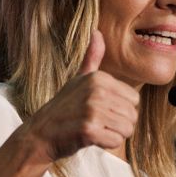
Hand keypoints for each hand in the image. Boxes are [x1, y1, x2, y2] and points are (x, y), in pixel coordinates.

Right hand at [22, 30, 139, 161]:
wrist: (40, 133)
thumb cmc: (64, 107)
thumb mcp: (78, 79)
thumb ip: (92, 58)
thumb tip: (97, 32)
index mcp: (99, 78)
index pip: (134, 100)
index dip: (121, 110)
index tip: (102, 110)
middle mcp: (97, 91)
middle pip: (132, 116)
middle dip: (119, 124)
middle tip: (98, 123)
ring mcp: (92, 110)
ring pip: (127, 129)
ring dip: (113, 135)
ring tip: (95, 129)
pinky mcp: (88, 130)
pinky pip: (115, 141)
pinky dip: (106, 144)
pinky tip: (90, 138)